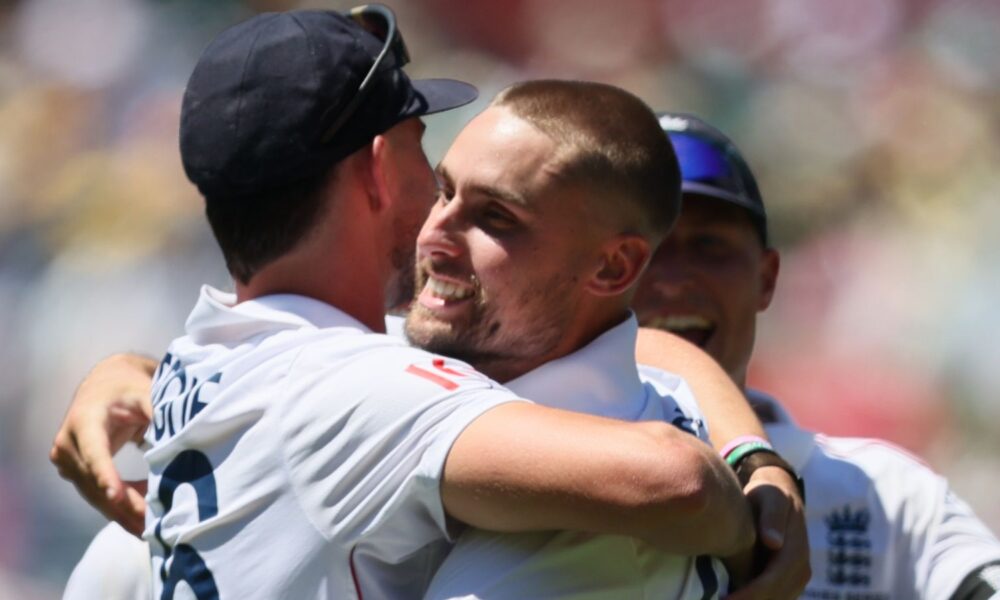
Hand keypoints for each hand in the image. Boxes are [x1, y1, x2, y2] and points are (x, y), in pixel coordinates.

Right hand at [49, 353, 156, 535]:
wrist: (104, 386)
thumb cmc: (128, 388)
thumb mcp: (144, 392)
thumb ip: (158, 410)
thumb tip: (178, 433)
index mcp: (84, 420)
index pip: (95, 452)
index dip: (106, 475)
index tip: (117, 496)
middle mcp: (68, 443)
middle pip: (96, 481)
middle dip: (125, 504)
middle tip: (151, 525)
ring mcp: (67, 461)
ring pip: (96, 494)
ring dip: (123, 512)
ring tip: (151, 531)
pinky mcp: (74, 473)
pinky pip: (98, 494)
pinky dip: (121, 507)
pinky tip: (142, 519)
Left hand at [727, 465, 809, 598]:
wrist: (778, 496)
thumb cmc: (768, 494)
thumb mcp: (771, 496)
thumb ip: (772, 516)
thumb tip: (774, 542)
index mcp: (796, 551)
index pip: (774, 580)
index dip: (752, 594)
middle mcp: (800, 569)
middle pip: (775, 596)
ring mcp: (795, 577)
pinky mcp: (785, 581)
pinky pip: (772, 597)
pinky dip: (755, 599)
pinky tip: (731, 596)